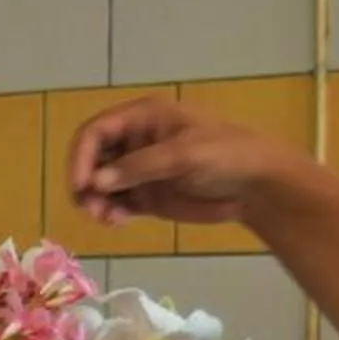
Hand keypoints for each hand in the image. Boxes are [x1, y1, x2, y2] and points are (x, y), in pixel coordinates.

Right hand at [66, 98, 311, 229]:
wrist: (257, 186)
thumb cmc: (225, 155)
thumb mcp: (183, 154)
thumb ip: (139, 166)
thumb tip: (96, 182)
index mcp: (143, 117)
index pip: (96, 131)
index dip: (81, 156)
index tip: (82, 185)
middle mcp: (135, 141)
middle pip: (92, 158)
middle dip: (85, 182)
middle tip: (89, 207)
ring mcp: (141, 170)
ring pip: (101, 185)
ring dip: (96, 201)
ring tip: (106, 219)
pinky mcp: (148, 196)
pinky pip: (117, 204)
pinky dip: (110, 213)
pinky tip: (117, 222)